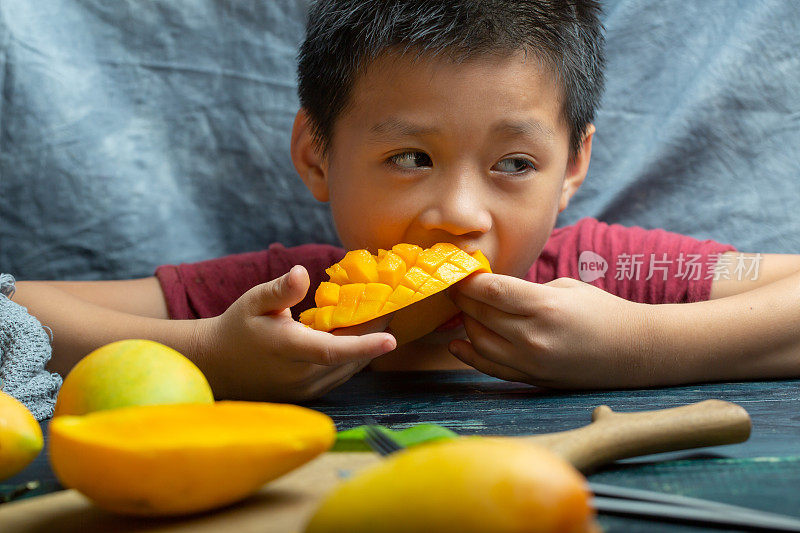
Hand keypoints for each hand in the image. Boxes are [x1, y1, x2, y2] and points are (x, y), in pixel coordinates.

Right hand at [196, 265, 395, 400]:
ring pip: (349, 369)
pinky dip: (354, 356)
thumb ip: (280, 290)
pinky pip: (340, 375)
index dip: (364, 345)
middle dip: (374, 334)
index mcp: (287, 349)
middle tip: (392, 307)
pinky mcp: (309, 395)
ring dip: (367, 346)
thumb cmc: (238, 327)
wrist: (218, 364)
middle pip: (349, 358)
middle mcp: (300, 376)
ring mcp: (306, 390)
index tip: (392, 340)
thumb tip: (302, 273)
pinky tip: (360, 336)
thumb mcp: (254, 301)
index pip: (332, 350)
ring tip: (381, 318)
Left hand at [447, 274, 653, 388]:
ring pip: (481, 342)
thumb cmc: (602, 311)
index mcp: (545, 306)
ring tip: (464, 309)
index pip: (492, 291)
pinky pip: (492, 368)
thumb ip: (525, 290)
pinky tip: (456, 344)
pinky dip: (470, 356)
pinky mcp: (533, 378)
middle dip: (463, 298)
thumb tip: (489, 289)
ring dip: (466, 323)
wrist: (635, 350)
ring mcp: (532, 362)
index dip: (469, 281)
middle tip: (455, 286)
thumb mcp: (565, 287)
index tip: (460, 271)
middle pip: (481, 315)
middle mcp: (534, 336)